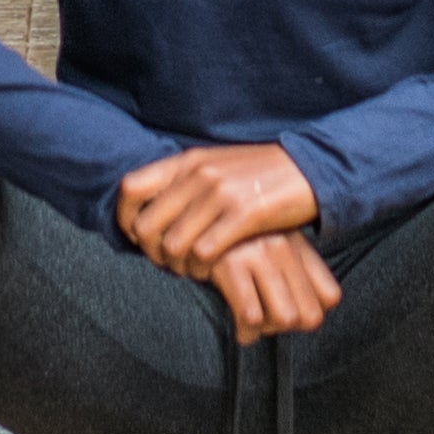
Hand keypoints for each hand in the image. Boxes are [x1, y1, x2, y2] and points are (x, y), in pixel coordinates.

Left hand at [110, 138, 320, 276]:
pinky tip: (212, 271)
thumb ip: (184, 182)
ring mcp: (220, 194)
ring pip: (173, 245)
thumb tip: (152, 208)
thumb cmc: (259, 174)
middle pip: (146, 226)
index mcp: (186, 162)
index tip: (138, 240)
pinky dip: (202, 269)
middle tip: (169, 265)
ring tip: (192, 271)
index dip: (125, 219)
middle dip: (152, 254)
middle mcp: (197, 175)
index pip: (130, 189)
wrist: (309, 168)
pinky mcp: (244, 214)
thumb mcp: (215, 166)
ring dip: (178, 267)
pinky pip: (205, 252)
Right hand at [200, 226, 343, 342]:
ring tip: (252, 323)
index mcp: (298, 245)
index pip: (330, 297)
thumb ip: (294, 271)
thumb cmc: (231, 236)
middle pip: (310, 315)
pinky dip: (246, 331)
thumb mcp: (268, 242)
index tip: (290, 314)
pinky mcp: (231, 265)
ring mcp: (259, 256)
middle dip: (289, 328)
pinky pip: (251, 316)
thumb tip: (310, 315)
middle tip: (268, 323)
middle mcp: (284, 248)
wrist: (188, 211)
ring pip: (285, 318)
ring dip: (267, 330)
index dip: (311, 313)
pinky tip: (239, 327)